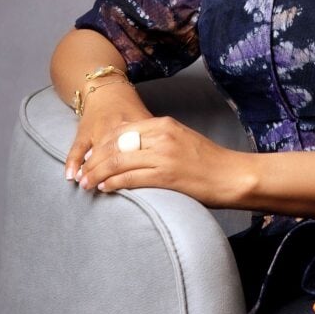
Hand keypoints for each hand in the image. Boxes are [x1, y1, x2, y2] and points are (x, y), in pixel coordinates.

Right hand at [64, 82, 152, 181]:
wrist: (107, 90)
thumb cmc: (130, 109)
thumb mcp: (146, 119)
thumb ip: (154, 138)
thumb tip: (164, 161)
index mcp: (135, 123)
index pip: (136, 148)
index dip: (135, 166)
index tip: (136, 183)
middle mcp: (116, 125)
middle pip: (115, 153)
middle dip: (110, 173)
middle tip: (106, 189)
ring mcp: (98, 128)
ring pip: (96, 152)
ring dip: (92, 171)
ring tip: (90, 186)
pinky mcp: (84, 130)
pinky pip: (77, 148)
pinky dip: (73, 162)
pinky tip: (72, 176)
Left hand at [76, 115, 244, 207]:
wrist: (232, 175)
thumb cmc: (209, 162)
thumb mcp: (182, 140)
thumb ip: (158, 140)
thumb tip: (132, 149)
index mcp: (164, 124)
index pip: (122, 130)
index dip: (101, 143)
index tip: (90, 155)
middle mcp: (161, 136)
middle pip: (116, 144)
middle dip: (94, 159)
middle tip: (82, 172)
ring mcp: (163, 156)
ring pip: (118, 161)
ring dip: (97, 173)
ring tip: (86, 183)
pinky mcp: (165, 176)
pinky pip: (130, 178)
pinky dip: (113, 183)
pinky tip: (104, 188)